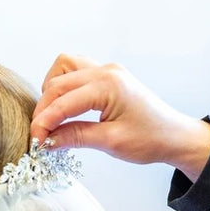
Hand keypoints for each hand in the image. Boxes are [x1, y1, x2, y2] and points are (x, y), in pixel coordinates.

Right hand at [31, 54, 209, 180]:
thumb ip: (75, 137)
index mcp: (109, 85)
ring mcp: (108, 70)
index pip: (64, 101)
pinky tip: (64, 106)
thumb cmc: (150, 139)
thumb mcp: (111, 142)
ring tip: (50, 117)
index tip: (35, 141)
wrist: (175, 136)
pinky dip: (64, 86)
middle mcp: (106, 71)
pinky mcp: (108, 76)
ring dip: (52, 91)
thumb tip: (47, 140)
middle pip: (58, 82)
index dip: (44, 122)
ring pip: (64, 68)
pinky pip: (76, 70)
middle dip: (44, 109)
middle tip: (39, 134)